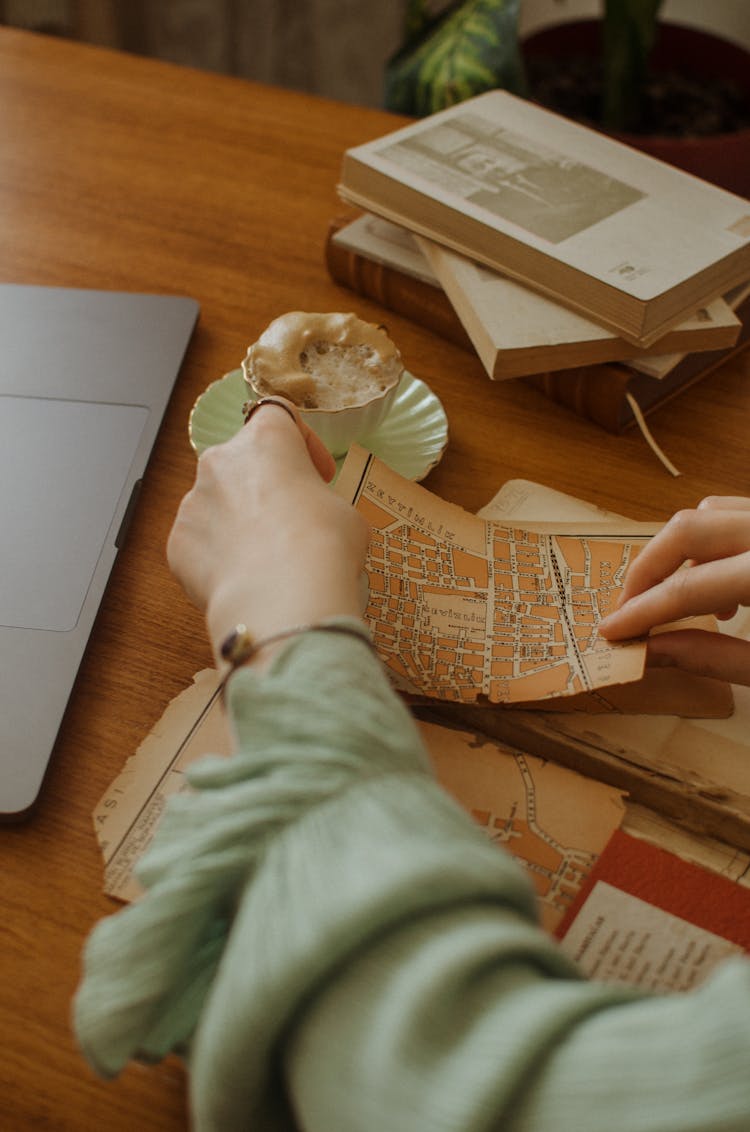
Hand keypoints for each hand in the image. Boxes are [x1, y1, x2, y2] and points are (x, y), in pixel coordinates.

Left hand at [167, 400, 369, 663]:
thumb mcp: (345, 512)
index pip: (278, 416)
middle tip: (291, 518)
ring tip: (267, 557)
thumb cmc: (322, 547)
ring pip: (217, 503)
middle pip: (242, 461)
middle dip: (265, 485)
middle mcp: (220, 460)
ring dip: (239, 521)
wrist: (283, 599)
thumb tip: (311, 518)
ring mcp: (193, 501)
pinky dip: (219, 556)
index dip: (301, 443)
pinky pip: (200, 542)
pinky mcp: (177, 542)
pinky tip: (245, 578)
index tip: (316, 472)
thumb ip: (318, 500)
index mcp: (265, 439)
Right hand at [598, 496, 749, 684]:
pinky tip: (720, 581)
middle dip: (646, 572)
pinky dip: (711, 540)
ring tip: (686, 600)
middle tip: (630, 610)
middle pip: (685, 530)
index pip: (688, 589)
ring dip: (679, 554)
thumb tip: (651, 652)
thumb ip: (716, 658)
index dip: (643, 612)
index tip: (612, 631)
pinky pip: (732, 511)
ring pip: (707, 511)